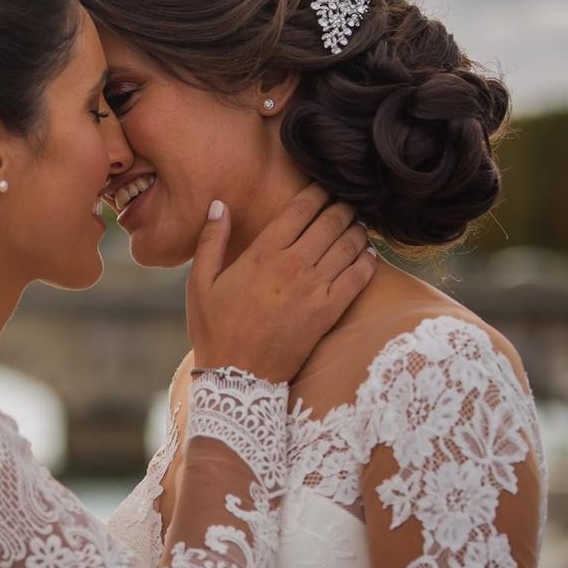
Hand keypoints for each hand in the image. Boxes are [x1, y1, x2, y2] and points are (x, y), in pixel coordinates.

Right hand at [186, 183, 374, 382]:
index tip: (322, 189)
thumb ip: (210, 240)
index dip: (317, 192)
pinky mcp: (329, 312)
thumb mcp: (200, 284)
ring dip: (357, 229)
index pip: (301, 208)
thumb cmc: (215, 330)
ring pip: (349, 244)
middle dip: (342, 207)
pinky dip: (367, 260)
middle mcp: (292, 266)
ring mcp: (314, 290)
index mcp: (262, 254)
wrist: (236, 378)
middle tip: (345, 204)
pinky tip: (366, 254)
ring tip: (356, 226)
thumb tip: (220, 204)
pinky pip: (359, 276)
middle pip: (331, 221)